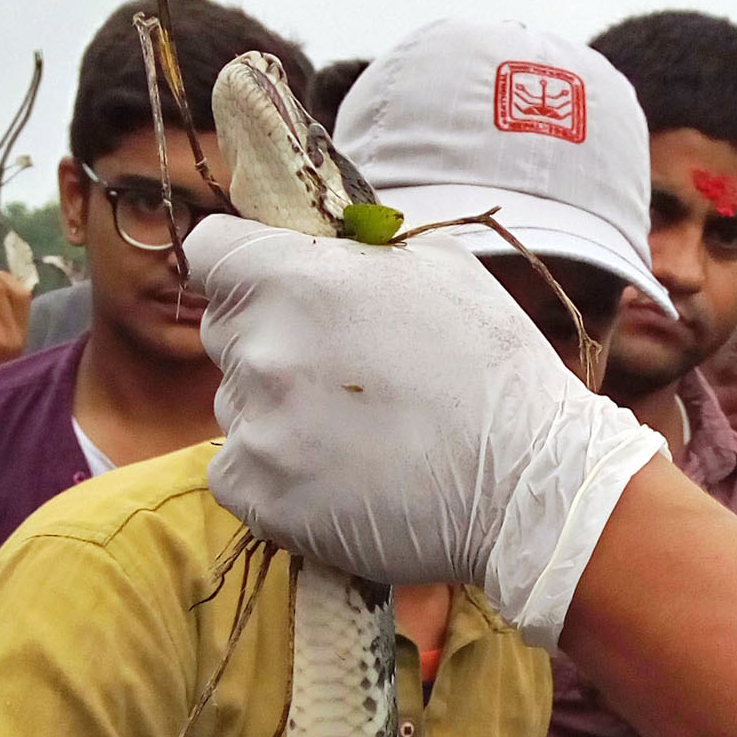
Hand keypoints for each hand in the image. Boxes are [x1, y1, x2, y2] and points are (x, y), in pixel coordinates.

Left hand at [188, 216, 667, 645]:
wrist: (527, 485)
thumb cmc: (494, 368)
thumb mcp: (438, 264)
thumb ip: (358, 246)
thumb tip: (317, 238)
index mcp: (296, 277)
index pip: (209, 250)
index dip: (239, 265)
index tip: (270, 288)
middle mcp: (263, 347)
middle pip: (223, 332)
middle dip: (268, 342)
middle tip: (339, 373)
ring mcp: (258, 428)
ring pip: (233, 406)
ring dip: (274, 413)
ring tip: (351, 433)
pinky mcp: (262, 498)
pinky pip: (232, 474)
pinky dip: (269, 475)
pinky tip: (330, 477)